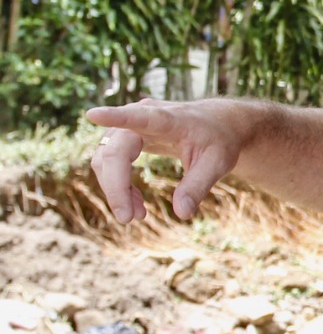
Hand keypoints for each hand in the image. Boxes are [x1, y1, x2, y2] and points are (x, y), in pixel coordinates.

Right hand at [87, 98, 245, 223]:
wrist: (219, 124)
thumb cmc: (219, 141)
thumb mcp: (218, 164)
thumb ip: (198, 186)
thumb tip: (182, 213)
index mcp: (169, 119)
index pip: (140, 117)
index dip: (115, 117)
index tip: (93, 114)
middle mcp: (144, 116)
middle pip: (115, 151)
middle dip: (116, 186)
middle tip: (128, 218)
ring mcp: (132, 125)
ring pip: (106, 158)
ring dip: (116, 189)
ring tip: (137, 215)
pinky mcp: (127, 137)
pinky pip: (110, 162)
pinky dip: (118, 185)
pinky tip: (136, 204)